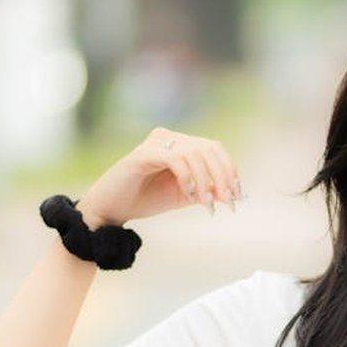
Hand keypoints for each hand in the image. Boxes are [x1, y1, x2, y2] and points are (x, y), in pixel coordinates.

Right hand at [75, 127, 240, 226]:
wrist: (110, 210)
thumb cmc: (145, 199)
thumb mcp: (184, 196)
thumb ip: (207, 192)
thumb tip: (234, 195)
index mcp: (179, 143)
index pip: (214, 148)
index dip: (229, 170)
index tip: (236, 196)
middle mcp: (168, 137)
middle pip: (208, 148)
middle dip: (222, 176)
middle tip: (227, 201)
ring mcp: (154, 143)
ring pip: (194, 153)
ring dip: (206, 181)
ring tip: (206, 204)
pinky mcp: (142, 154)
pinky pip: (175, 159)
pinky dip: (187, 178)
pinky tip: (189, 194)